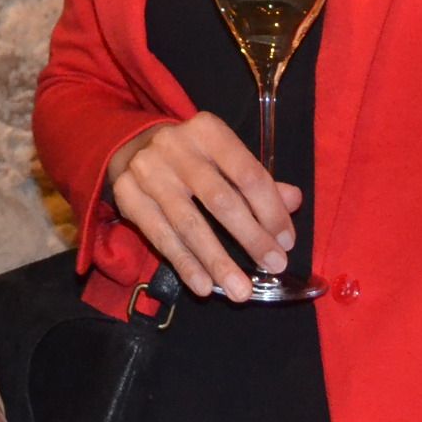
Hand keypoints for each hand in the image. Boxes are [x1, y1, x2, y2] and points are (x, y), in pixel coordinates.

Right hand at [105, 113, 301, 301]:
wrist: (134, 148)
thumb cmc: (194, 158)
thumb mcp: (225, 158)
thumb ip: (258, 181)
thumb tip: (294, 200)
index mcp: (208, 130)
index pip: (247, 173)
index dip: (271, 210)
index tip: (287, 242)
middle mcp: (175, 147)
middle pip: (219, 199)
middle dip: (251, 237)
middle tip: (274, 266)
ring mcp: (148, 172)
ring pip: (189, 224)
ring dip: (218, 261)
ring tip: (241, 291)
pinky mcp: (127, 196)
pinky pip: (160, 237)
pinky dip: (185, 264)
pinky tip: (205, 286)